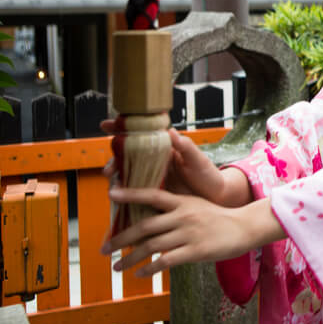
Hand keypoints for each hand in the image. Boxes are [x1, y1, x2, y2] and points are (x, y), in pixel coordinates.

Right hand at [101, 121, 248, 207]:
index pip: (141, 135)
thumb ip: (185, 147)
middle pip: (127, 156)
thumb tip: (170, 130)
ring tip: (110, 179)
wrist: (214, 198)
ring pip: (127, 174)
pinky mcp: (151, 194)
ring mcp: (151, 177)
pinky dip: (123, 194)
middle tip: (109, 167)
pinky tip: (116, 197)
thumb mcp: (198, 160)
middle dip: (114, 158)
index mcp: (165, 148)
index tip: (107, 124)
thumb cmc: (208, 175)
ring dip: (115, 176)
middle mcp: (154, 161)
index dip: (123, 128)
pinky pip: (133, 192)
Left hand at [101, 187, 283, 276]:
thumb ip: (175, 210)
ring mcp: (189, 233)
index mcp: (182, 202)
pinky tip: (140, 274)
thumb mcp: (196, 206)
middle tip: (104, 248)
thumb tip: (149, 218)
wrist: (245, 227)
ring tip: (117, 267)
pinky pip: (167, 261)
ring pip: (152, 246)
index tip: (111, 194)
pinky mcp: (196, 251)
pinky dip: (150, 268)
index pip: (152, 195)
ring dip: (130, 258)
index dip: (130, 194)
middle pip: (145, 226)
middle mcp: (183, 216)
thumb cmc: (218, 218)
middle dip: (121, 238)